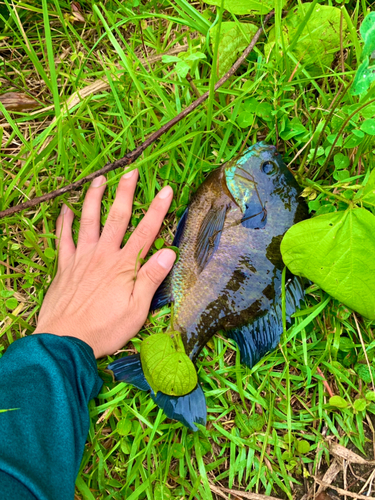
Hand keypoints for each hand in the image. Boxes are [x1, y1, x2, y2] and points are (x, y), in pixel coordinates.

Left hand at [34, 170, 175, 357]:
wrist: (65, 341)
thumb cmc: (105, 329)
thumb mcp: (136, 310)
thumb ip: (150, 279)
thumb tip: (169, 253)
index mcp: (124, 265)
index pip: (146, 231)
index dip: (158, 209)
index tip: (166, 189)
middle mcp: (104, 255)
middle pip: (117, 217)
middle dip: (126, 193)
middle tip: (131, 171)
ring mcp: (82, 258)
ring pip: (88, 221)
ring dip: (94, 198)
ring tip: (99, 179)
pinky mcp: (65, 266)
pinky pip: (63, 239)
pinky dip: (64, 223)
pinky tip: (66, 209)